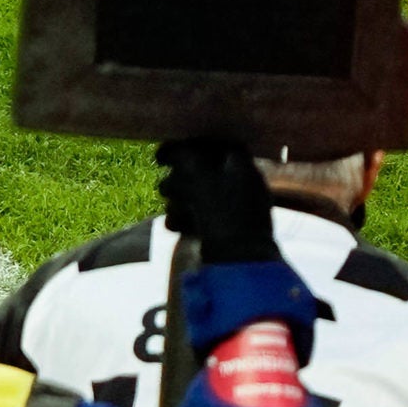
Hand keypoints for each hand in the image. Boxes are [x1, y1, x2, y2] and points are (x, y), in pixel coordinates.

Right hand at [155, 140, 276, 263]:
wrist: (239, 262)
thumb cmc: (221, 214)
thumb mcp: (198, 179)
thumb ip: (184, 157)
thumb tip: (173, 149)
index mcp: (243, 167)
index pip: (213, 144)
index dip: (186, 146)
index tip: (163, 157)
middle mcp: (244, 184)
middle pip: (203, 171)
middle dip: (179, 179)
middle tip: (164, 189)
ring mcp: (237, 208)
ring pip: (200, 194)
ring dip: (179, 200)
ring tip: (170, 211)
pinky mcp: (229, 230)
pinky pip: (203, 215)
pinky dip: (187, 218)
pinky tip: (175, 226)